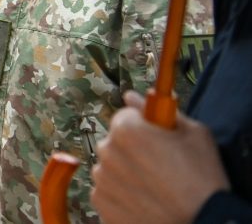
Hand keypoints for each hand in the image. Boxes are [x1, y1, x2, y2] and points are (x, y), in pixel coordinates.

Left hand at [91, 91, 229, 223]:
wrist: (205, 222)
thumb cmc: (202, 178)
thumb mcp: (194, 134)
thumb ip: (158, 110)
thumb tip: (132, 96)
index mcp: (126, 129)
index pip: (125, 117)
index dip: (143, 127)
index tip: (157, 140)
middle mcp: (107, 151)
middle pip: (116, 142)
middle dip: (133, 149)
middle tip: (160, 165)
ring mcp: (102, 180)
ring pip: (110, 167)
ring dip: (125, 172)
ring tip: (154, 186)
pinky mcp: (102, 204)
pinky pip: (107, 191)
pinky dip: (121, 194)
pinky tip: (144, 199)